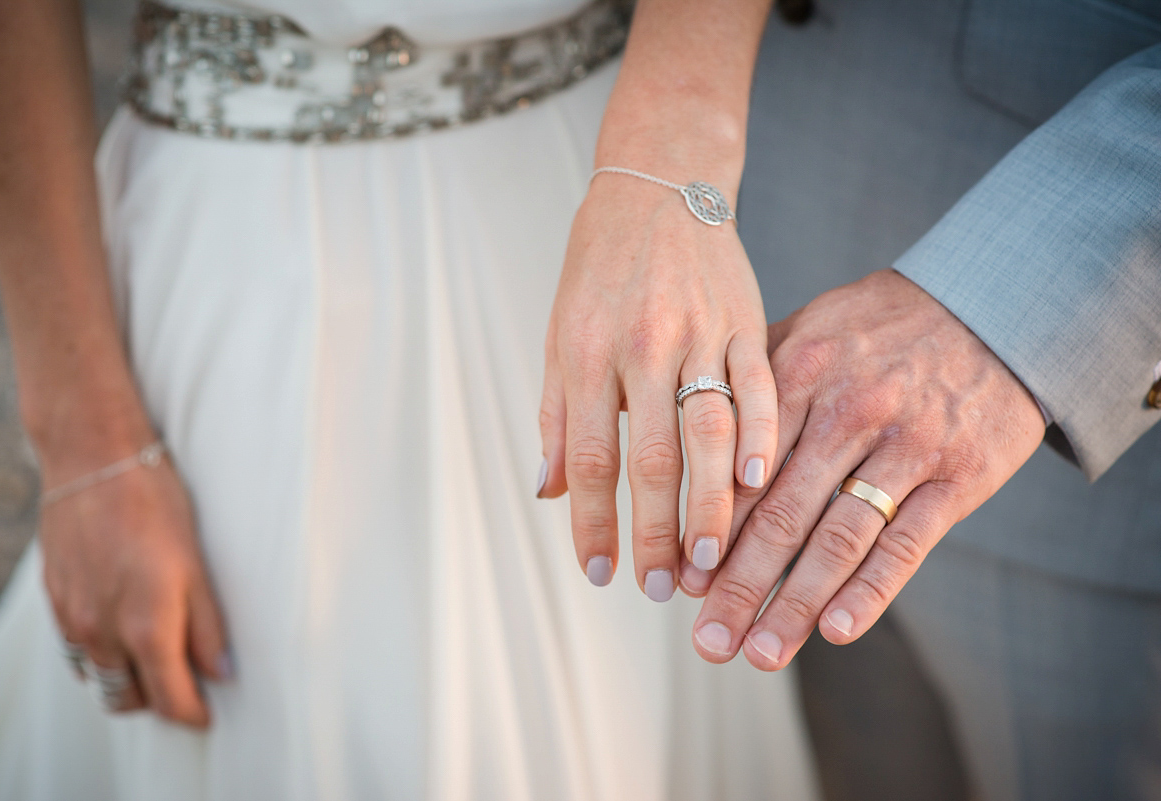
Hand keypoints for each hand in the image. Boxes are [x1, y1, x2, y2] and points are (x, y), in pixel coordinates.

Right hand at [40, 444, 231, 726]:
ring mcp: (73, 619)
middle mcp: (103, 631)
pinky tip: (121, 633)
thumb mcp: (197, 564)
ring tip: (155, 659)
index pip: (170, 698)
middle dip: (159, 700)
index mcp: (146, 626)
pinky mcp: (55, 602)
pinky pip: (76, 652)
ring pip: (99, 678)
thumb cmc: (156, 504)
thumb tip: (222, 672)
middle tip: (185, 684)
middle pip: (129, 698)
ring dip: (127, 680)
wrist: (95, 460)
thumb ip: (207, 625)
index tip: (207, 713)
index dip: (192, 713)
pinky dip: (100, 656)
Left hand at [536, 176, 778, 600]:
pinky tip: (758, 484)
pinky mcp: (747, 319)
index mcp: (588, 352)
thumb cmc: (599, 268)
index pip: (592, 456)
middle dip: (657, 530)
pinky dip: (761, 437)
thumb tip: (550, 489)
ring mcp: (700, 332)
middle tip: (664, 586)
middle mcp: (642, 345)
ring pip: (709, 430)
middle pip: (653, 456)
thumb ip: (558, 414)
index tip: (599, 572)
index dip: (593, 521)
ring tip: (712, 559)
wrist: (657, 186)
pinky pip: (759, 387)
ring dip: (711, 503)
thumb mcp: (560, 334)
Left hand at [688, 269, 1044, 667]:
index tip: (681, 582)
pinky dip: (872, 589)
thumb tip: (683, 426)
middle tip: (708, 640)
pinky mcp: (959, 474)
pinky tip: (836, 629)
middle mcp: (848, 412)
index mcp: (800, 375)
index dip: (709, 531)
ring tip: (761, 652)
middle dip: (739, 585)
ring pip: (839, 537)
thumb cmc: (881, 325)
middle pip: (782, 514)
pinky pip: (909, 541)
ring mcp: (906, 446)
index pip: (743, 469)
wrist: (991, 304)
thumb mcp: (810, 327)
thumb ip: (753, 378)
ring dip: (797, 603)